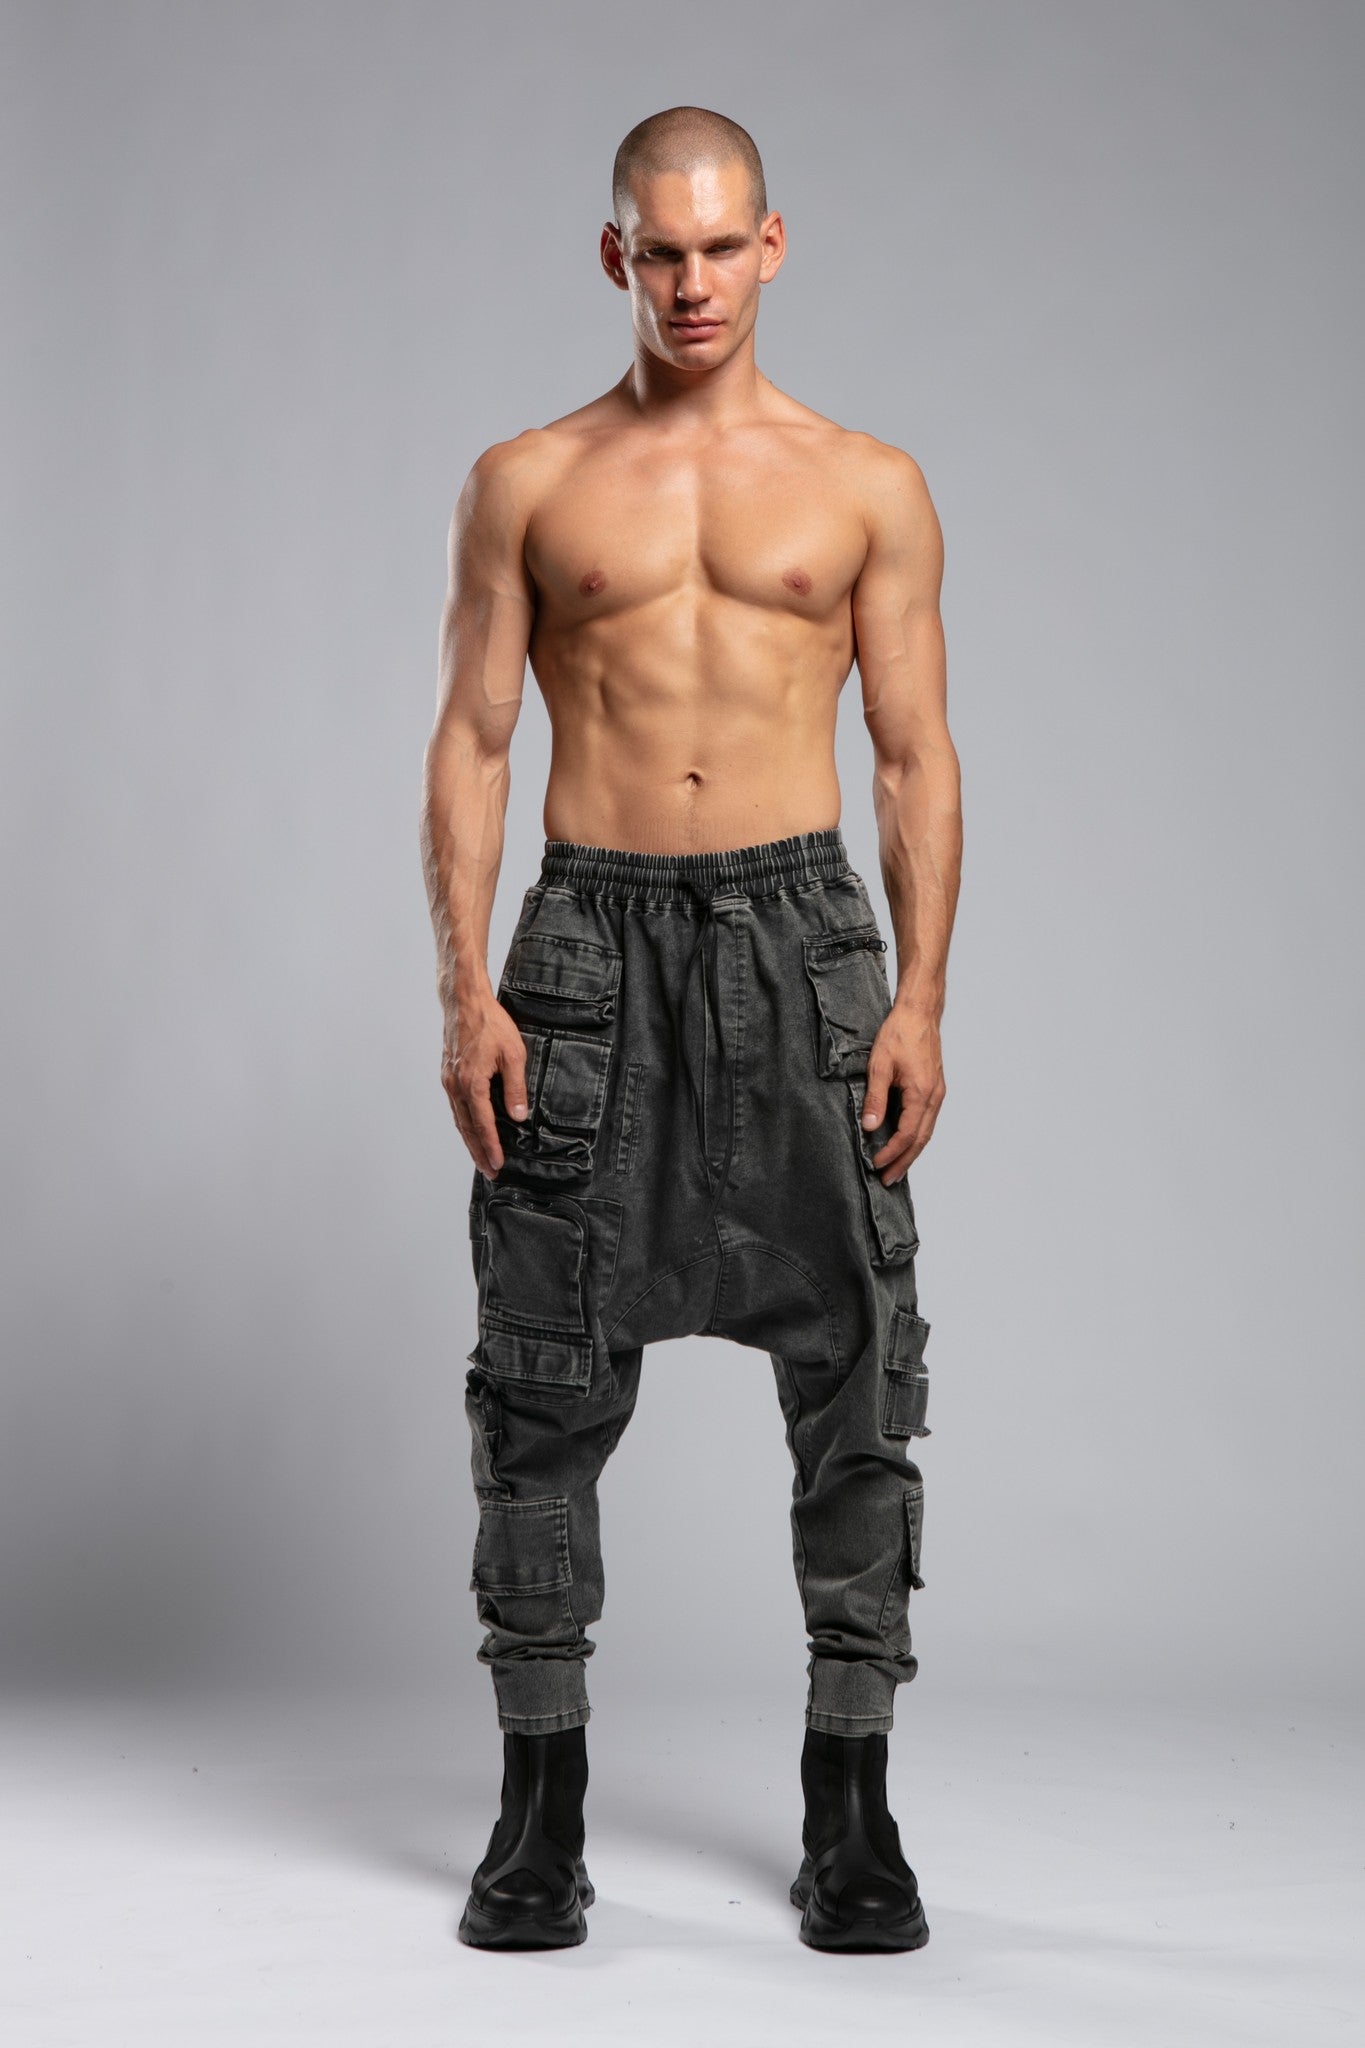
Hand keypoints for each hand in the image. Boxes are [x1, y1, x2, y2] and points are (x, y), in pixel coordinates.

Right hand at [441, 997, 529, 1177]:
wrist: (464, 1001)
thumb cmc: (489, 1023)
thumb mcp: (512, 1054)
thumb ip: (515, 1088)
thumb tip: (519, 1117)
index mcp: (472, 1083)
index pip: (483, 1125)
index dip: (491, 1147)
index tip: (498, 1164)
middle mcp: (456, 1086)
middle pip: (467, 1128)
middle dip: (479, 1152)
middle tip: (489, 1172)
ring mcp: (449, 1080)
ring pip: (459, 1119)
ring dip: (470, 1141)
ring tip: (480, 1158)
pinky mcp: (448, 1074)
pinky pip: (456, 1106)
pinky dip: (463, 1123)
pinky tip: (470, 1129)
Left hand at [861, 1007, 944, 1181]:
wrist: (919, 1012)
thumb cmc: (899, 1034)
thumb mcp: (879, 1066)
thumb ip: (875, 1098)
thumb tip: (870, 1126)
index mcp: (922, 1093)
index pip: (907, 1134)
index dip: (892, 1152)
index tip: (876, 1164)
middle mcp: (935, 1096)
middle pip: (921, 1139)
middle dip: (904, 1161)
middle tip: (888, 1180)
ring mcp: (937, 1092)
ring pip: (926, 1131)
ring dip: (911, 1151)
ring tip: (896, 1168)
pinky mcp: (934, 1087)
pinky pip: (927, 1119)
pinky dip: (916, 1135)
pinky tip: (905, 1141)